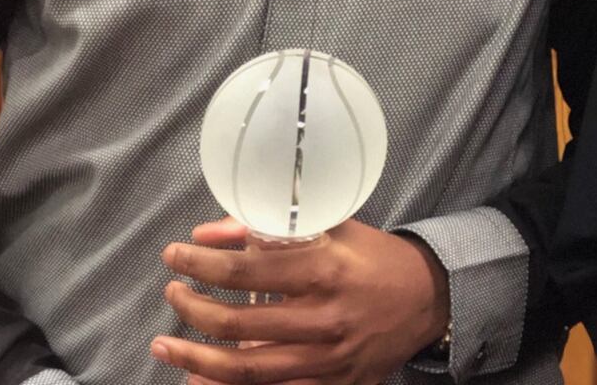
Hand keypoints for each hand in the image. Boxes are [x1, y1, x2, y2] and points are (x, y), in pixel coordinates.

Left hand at [151, 216, 450, 384]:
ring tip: (166, 346)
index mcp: (325, 269)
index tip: (174, 256)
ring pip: (247, 370)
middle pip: (238, 324)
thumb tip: (209, 233)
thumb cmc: (375, 257)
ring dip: (196, 359)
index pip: (246, 272)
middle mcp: (325, 317)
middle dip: (192, 310)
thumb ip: (270, 228)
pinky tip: (199, 379)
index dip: (200, 265)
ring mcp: (329, 358)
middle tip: (173, 295)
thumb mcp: (332, 227)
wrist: (430, 298)